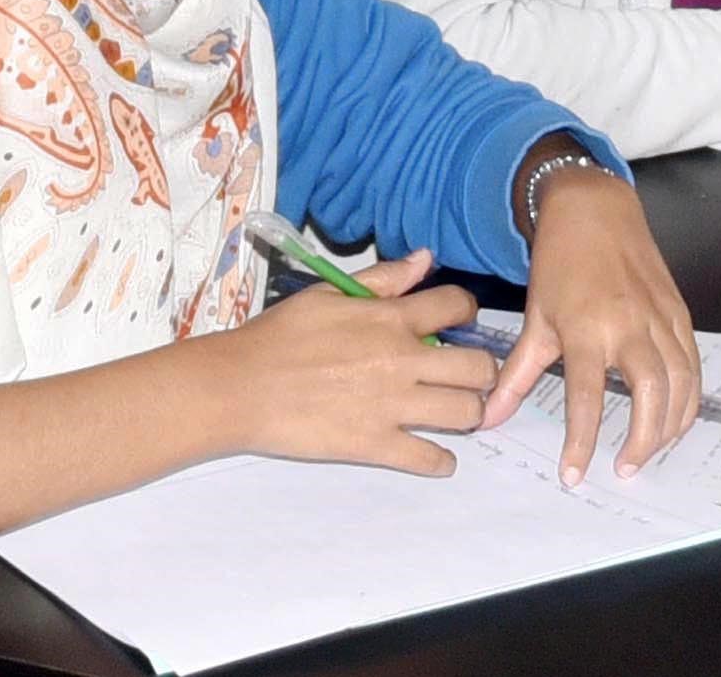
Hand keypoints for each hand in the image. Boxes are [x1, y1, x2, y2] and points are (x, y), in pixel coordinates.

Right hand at [183, 252, 498, 475]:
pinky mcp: (376, 445)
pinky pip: (430, 459)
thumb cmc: (277, 337)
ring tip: (452, 413)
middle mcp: (401, 360)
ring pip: (466, 413)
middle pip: (478, 367)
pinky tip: (434, 455)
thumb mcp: (326, 294)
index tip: (457, 323)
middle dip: (481, 371)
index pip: (456, 307)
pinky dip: (439, 461)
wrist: (240, 387)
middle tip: (466, 376)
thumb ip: (381, 279)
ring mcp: (392, 406)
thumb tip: (425, 259)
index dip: (465, 312)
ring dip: (467, 413)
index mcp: (388, 319)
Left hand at [489, 166, 698, 479]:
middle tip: (625, 469)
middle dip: (642, 440)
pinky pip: (693, 366)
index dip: (581, 442)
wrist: (594, 210)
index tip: (574, 475)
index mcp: (586, 328)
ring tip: (650, 452)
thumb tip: (489, 418)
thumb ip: (516, 375)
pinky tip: (674, 420)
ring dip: (670, 425)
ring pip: (680, 383)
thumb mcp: (534, 319)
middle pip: (650, 394)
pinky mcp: (680, 314)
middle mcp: (629, 325)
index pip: (587, 398)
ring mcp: (660, 319)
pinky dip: (689, 399)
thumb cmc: (559, 264)